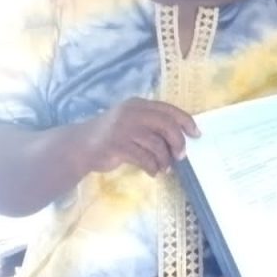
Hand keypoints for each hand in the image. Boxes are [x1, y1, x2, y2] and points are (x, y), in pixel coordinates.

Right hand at [74, 98, 197, 176]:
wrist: (80, 146)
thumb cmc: (111, 136)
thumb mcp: (131, 123)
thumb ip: (151, 125)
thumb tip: (181, 139)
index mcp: (138, 105)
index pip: (169, 110)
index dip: (186, 121)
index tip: (196, 134)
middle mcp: (132, 113)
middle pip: (166, 125)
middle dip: (178, 142)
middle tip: (181, 156)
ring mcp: (123, 128)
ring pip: (156, 144)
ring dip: (165, 159)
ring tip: (164, 168)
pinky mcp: (117, 145)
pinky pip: (144, 158)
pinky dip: (152, 167)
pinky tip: (152, 172)